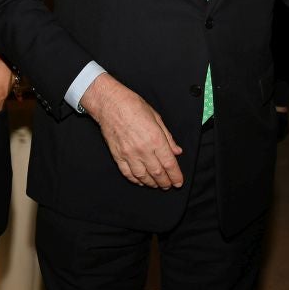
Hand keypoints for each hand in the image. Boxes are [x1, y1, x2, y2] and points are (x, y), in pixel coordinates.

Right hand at [80, 73, 182, 189]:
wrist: (110, 104)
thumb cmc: (134, 106)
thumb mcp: (157, 118)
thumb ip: (168, 138)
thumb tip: (177, 151)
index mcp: (155, 139)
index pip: (169, 164)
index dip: (175, 176)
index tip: (178, 182)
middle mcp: (143, 149)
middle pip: (157, 173)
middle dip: (165, 182)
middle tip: (169, 185)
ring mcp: (129, 154)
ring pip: (143, 176)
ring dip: (151, 183)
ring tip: (157, 185)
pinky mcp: (117, 156)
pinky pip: (127, 173)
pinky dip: (135, 180)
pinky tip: (140, 182)